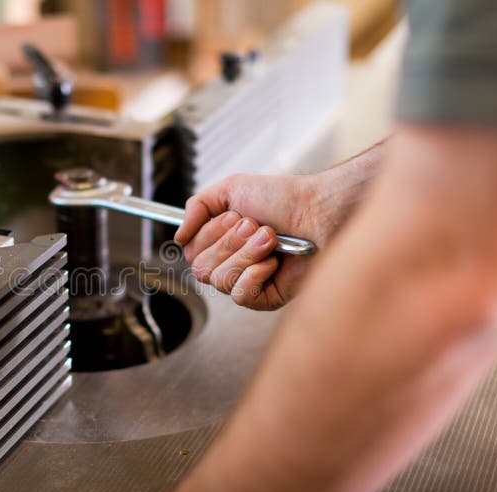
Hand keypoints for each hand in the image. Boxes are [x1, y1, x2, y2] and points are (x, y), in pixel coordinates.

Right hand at [174, 173, 332, 309]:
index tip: (235, 216)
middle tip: (256, 226)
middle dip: (230, 243)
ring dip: (246, 254)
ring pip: (220, 281)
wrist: (318, 210)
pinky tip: (273, 263)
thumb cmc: (282, 198)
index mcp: (220, 241)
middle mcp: (230, 263)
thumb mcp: (230, 189)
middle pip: (201, 269)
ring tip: (271, 239)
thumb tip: (178, 236)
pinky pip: (241, 296)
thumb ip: (197, 206)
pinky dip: (255, 275)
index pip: (191, 252)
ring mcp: (248, 282)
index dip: (210, 234)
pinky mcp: (266, 298)